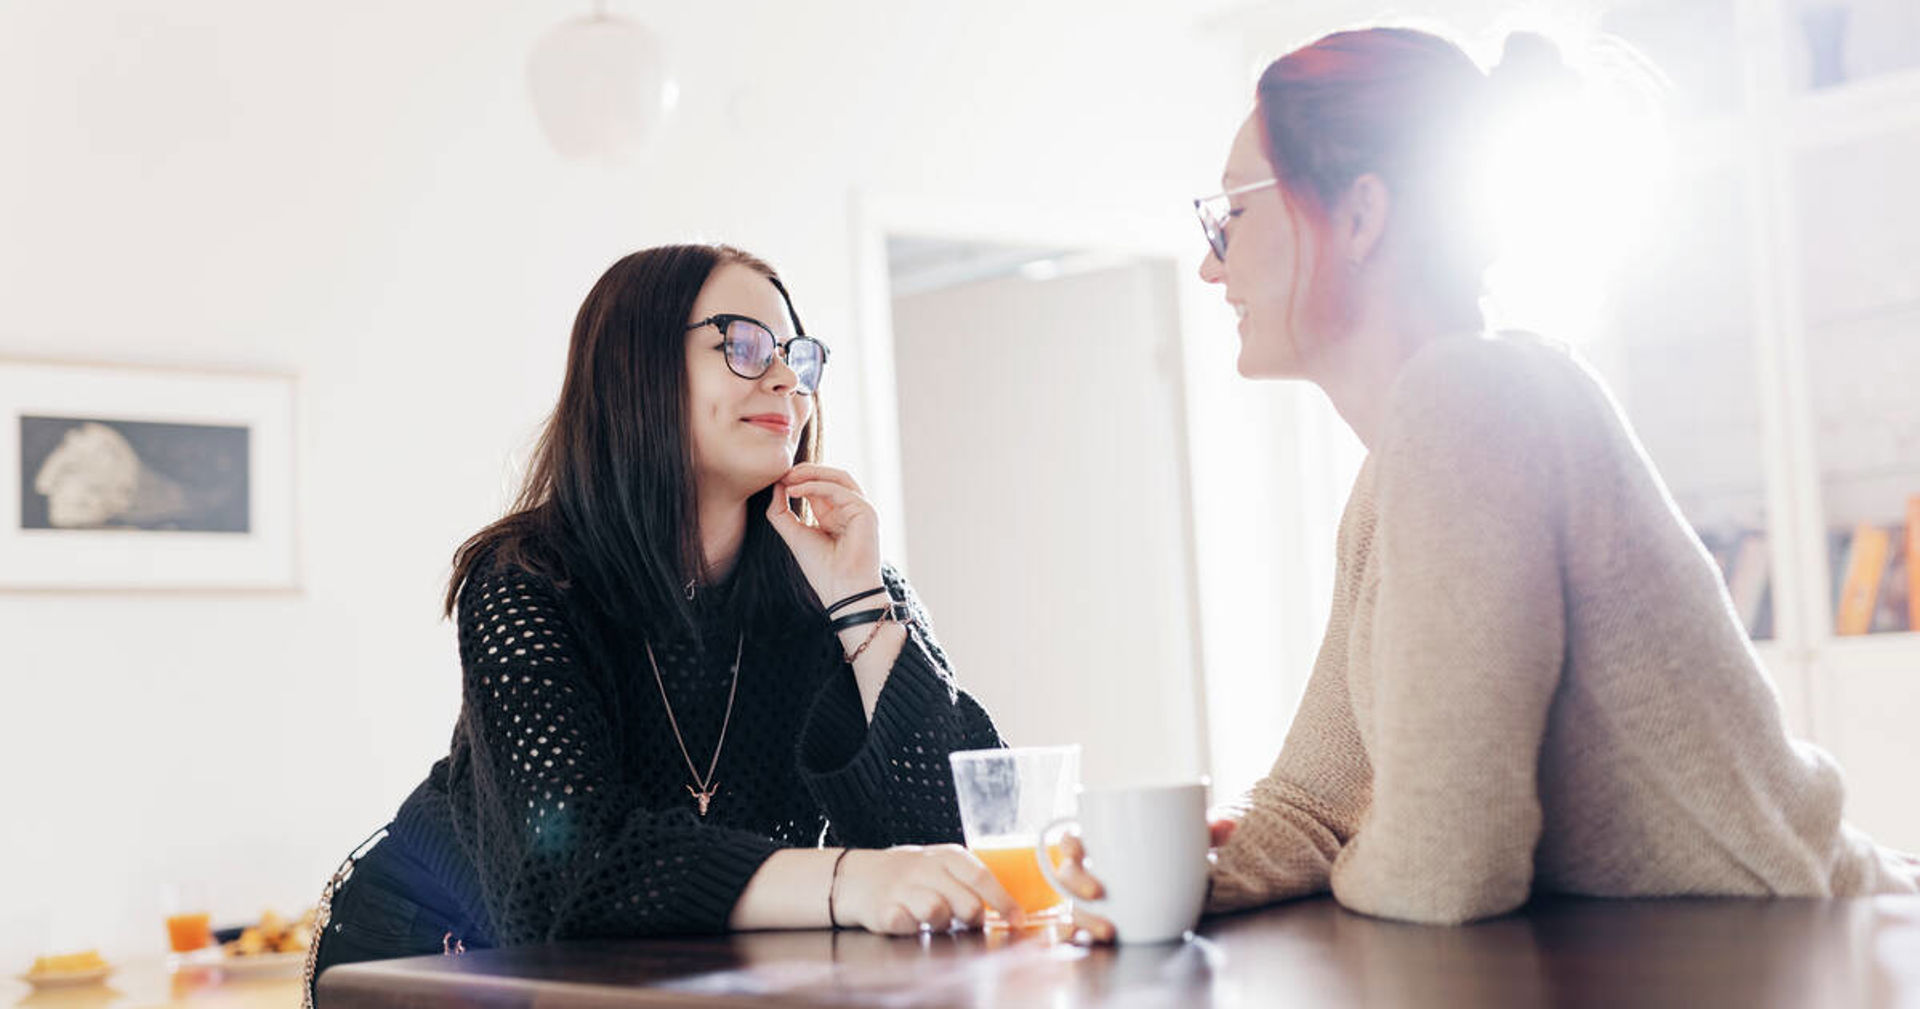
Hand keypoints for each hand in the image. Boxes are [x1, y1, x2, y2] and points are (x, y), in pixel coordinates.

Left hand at [766, 463, 883, 605]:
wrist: (841, 590)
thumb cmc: (821, 569)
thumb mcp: (794, 534)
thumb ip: (781, 512)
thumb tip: (776, 486)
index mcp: (836, 515)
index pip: (819, 486)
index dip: (798, 479)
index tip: (776, 479)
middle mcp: (850, 509)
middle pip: (830, 477)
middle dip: (805, 471)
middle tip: (781, 473)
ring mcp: (860, 509)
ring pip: (837, 477)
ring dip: (811, 473)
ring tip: (788, 477)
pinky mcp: (865, 511)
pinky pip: (838, 489)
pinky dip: (815, 486)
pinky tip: (794, 490)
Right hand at [833, 845, 1024, 934]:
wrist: (857, 876)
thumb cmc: (910, 875)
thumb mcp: (941, 866)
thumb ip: (969, 882)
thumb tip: (1008, 909)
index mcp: (946, 856)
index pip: (982, 877)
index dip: (1004, 901)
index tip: (1018, 920)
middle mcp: (925, 868)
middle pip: (966, 903)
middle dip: (972, 918)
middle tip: (962, 918)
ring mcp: (902, 888)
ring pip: (937, 914)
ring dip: (940, 923)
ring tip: (931, 918)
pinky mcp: (882, 909)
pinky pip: (907, 925)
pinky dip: (911, 928)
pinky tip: (907, 920)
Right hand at [1053, 819, 1237, 943]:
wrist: (1173, 886)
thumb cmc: (1167, 854)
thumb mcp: (1186, 842)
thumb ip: (1204, 832)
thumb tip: (1228, 826)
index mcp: (1098, 842)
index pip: (1071, 837)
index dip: (1070, 843)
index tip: (1083, 849)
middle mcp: (1087, 870)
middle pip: (1065, 872)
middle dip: (1075, 884)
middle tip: (1099, 893)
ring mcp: (1087, 899)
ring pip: (1070, 907)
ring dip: (1083, 919)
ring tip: (1108, 931)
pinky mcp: (1094, 921)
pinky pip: (1076, 930)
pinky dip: (1075, 937)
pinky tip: (1088, 943)